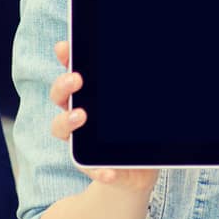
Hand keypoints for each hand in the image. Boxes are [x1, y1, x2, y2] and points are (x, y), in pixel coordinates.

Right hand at [48, 41, 157, 193]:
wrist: (139, 168)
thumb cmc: (135, 127)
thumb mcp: (140, 103)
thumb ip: (141, 85)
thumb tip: (159, 53)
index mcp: (88, 95)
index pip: (72, 72)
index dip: (66, 58)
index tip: (65, 47)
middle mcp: (78, 114)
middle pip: (59, 95)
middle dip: (63, 85)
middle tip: (76, 79)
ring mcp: (81, 141)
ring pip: (61, 128)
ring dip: (67, 121)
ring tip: (82, 116)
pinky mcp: (93, 167)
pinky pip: (91, 169)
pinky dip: (99, 171)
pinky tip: (110, 171)